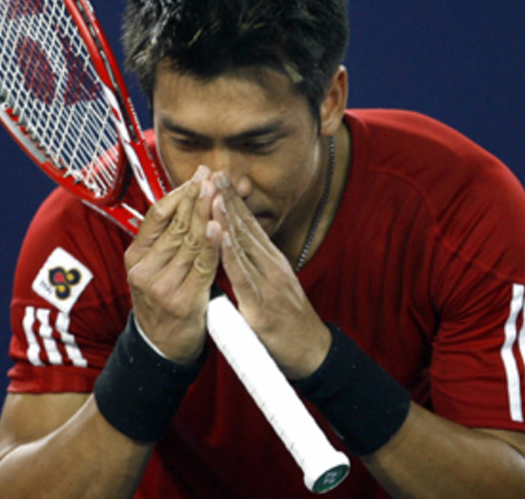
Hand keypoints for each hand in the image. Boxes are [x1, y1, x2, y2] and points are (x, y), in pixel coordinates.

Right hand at [124, 166, 221, 363]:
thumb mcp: (152, 270)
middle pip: (175, 226)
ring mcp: (162, 286)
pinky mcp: (183, 301)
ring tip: (218, 192)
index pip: (156, 217)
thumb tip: (185, 203)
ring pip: (189, 243)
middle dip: (196, 198)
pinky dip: (212, 245)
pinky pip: (202, 267)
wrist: (163, 349)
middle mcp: (144, 270)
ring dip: (206, 214)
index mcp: (135, 258)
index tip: (196, 177)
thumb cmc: (164, 302)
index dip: (178, 194)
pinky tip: (218, 227)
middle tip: (211, 176)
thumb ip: (165, 241)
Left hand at [211, 173, 331, 378]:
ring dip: (226, 217)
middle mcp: (271, 265)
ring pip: (243, 243)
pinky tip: (218, 236)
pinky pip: (242, 274)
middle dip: (228, 198)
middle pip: (246, 226)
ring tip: (212, 193)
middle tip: (212, 172)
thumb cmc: (289, 323)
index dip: (234, 199)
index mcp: (272, 260)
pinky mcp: (261, 304)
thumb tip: (238, 249)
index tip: (219, 177)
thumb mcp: (274, 287)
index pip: (250, 224)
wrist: (312, 353)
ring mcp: (268, 282)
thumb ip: (257, 268)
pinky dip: (229, 253)